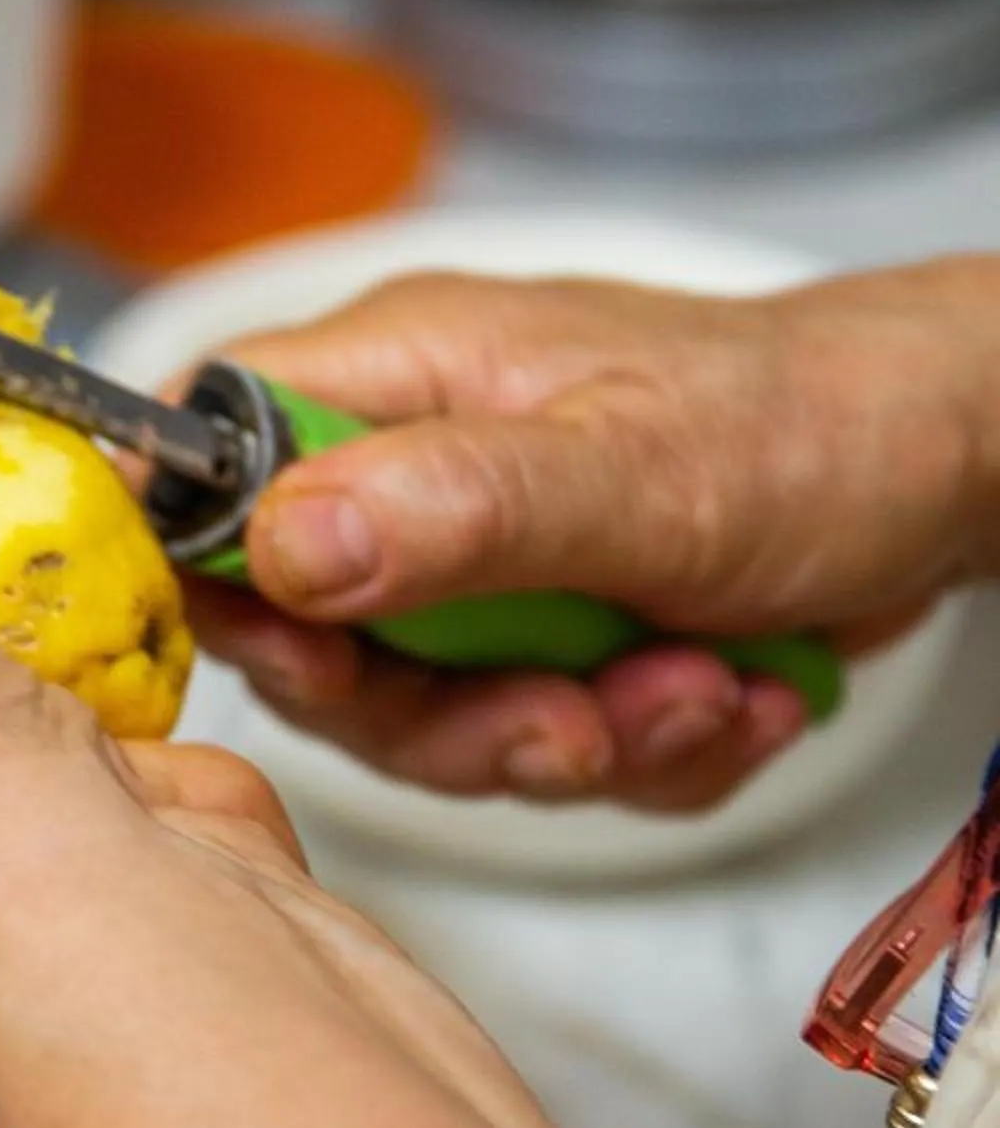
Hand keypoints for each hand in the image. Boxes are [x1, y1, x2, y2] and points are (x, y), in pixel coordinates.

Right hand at [194, 258, 998, 812]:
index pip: (203, 459)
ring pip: (430, 719)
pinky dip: (647, 748)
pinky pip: (541, 745)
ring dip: (573, 737)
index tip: (307, 661)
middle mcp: (414, 468)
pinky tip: (734, 692)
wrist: (955, 466)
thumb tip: (277, 544)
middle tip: (565, 718)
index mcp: (393, 379)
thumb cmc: (807, 421)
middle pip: (311, 641)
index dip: (212, 575)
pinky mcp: (553, 639)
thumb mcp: (633, 471)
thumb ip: (453, 508)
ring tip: (697, 691)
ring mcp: (482, 563)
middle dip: (447, 717)